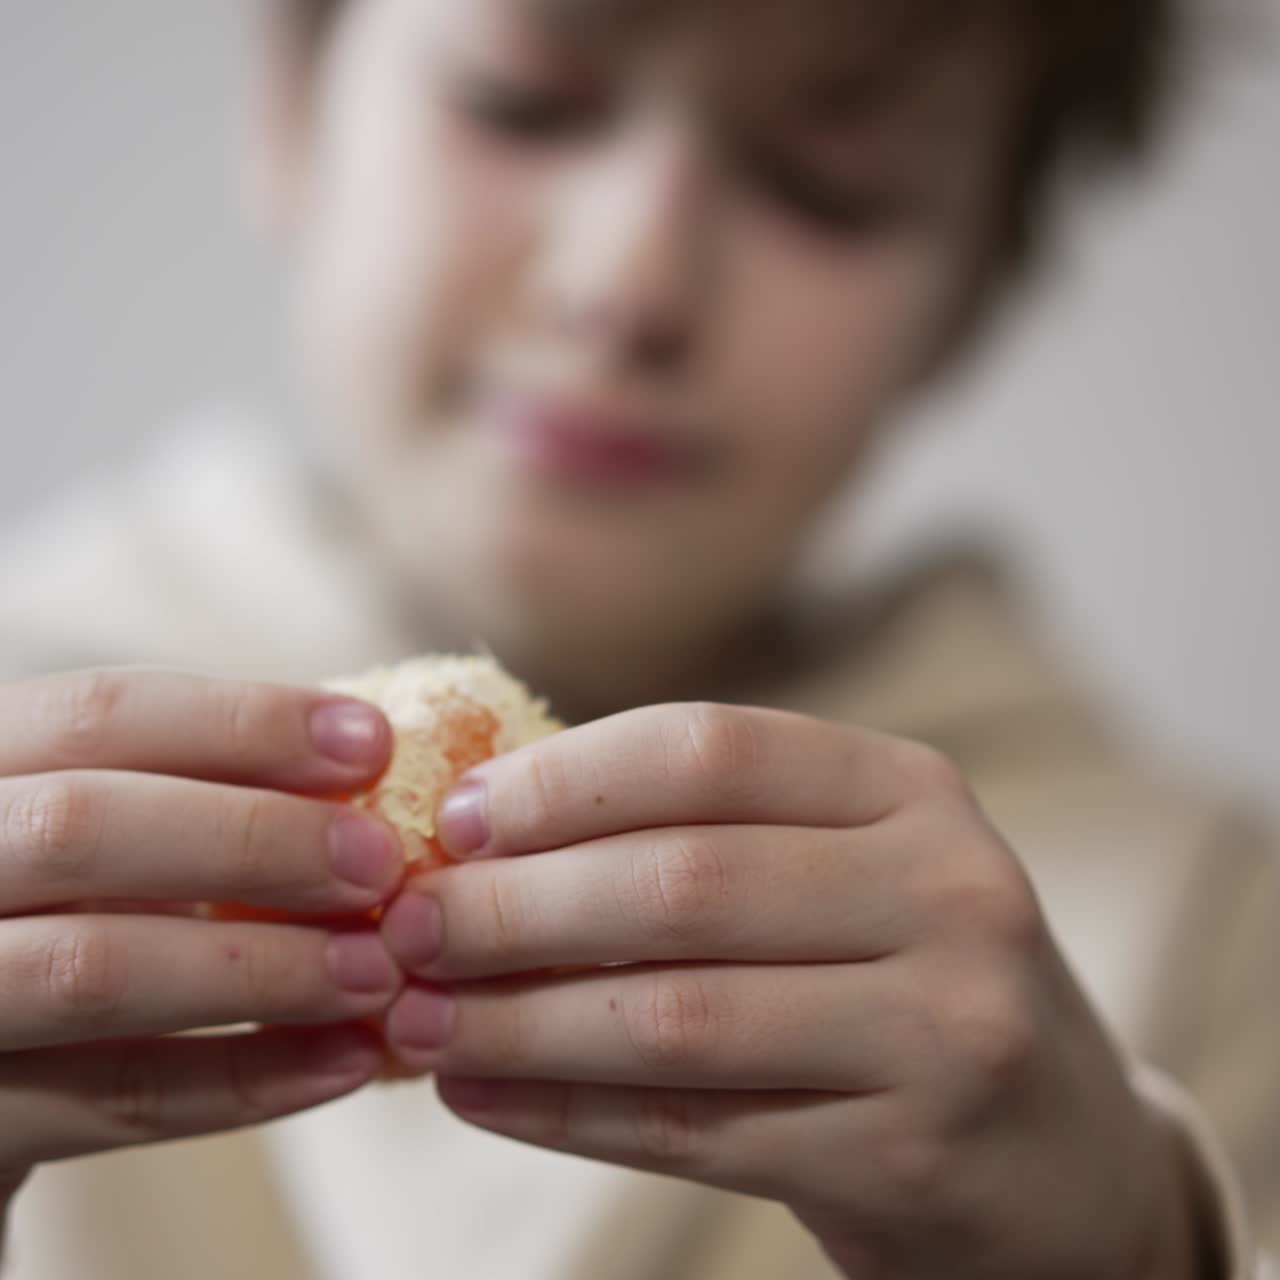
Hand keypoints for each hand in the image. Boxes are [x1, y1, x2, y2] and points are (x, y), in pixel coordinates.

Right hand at [0, 670, 406, 1191]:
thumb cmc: (57, 925)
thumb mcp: (100, 840)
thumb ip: (191, 799)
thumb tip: (364, 769)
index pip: (95, 715)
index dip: (244, 723)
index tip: (374, 743)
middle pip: (81, 828)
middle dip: (252, 839)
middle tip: (382, 864)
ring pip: (94, 968)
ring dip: (263, 967)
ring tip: (379, 971)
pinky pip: (115, 1102)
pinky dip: (248, 1080)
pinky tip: (351, 1060)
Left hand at [381, 703, 1199, 1279]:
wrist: (1062, 1152)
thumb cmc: (904, 983)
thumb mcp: (845, 875)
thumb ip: (705, 839)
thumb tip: (485, 831)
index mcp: (910, 790)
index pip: (708, 750)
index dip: (563, 781)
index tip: (456, 818)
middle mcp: (944, 888)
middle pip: (681, 881)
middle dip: (516, 907)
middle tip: (404, 927)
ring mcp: (945, 1025)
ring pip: (678, 1016)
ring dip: (520, 1020)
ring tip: (417, 1017)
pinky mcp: (916, 1154)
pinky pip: (699, 1129)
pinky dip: (568, 1112)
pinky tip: (483, 1094)